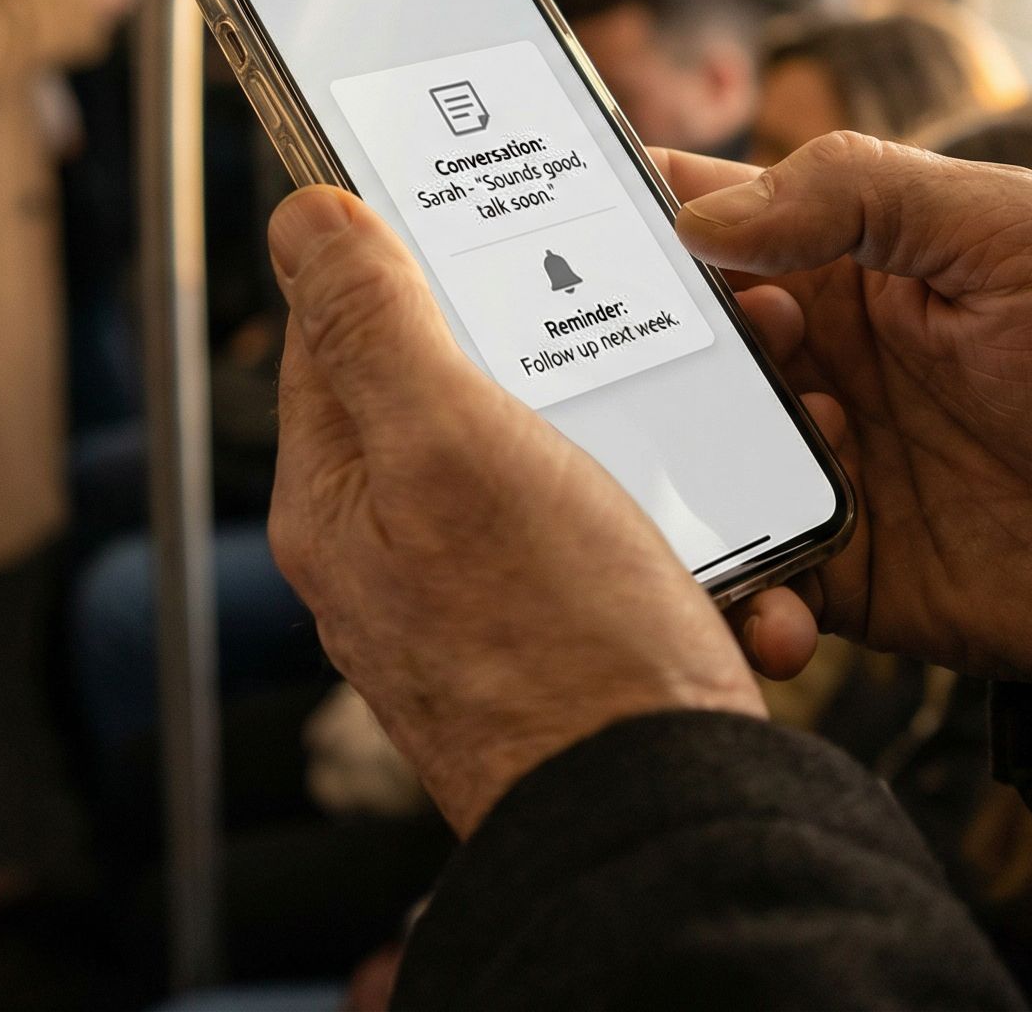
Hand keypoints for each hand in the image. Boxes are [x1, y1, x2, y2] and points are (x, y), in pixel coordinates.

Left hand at [266, 187, 765, 835]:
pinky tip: (727, 554)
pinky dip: (687, 536)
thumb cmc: (557, 648)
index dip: (410, 258)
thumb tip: (304, 216)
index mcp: (341, 496)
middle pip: (464, 388)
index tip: (484, 213)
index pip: (343, 330)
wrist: (663, 818)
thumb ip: (375, 325)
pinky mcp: (572, 633)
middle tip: (639, 319)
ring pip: (564, 461)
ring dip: (645, 444)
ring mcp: (485, 596)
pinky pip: (629, 544)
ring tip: (707, 445)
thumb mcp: (452, 445)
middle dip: (559, 348)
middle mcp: (397, 550)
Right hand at [658, 133, 1031, 692]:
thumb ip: (861, 192)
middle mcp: (807, 358)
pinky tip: (785, 606)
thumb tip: (703, 218)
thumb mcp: (1012, 230)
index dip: (612, 214)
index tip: (528, 223)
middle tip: (625, 382)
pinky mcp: (836, 571)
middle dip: (619, 363)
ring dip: (679, 479)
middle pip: (661, 349)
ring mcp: (815, 465)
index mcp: (838, 258)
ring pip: (682, 463)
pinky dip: (739, 593)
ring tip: (755, 484)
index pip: (696, 216)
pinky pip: (747, 576)